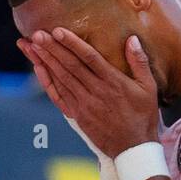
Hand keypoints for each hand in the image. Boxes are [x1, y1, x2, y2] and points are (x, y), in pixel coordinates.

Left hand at [18, 28, 158, 156]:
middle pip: (70, 66)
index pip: (89, 58)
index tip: (57, 31)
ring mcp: (84, 105)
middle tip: (36, 34)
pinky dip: (47, 81)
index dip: (72, 43)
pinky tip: (39, 69)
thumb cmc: (143, 117)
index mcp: (113, 82)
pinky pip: (59, 96)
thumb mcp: (149, 88)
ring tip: (31, 46)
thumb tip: (132, 39)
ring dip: (45, 61)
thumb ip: (140, 63)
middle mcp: (96, 92)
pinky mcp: (77, 115)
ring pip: (61, 78)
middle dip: (52, 48)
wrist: (133, 149)